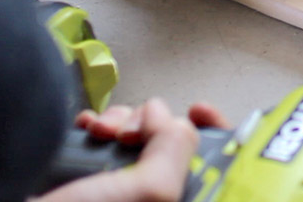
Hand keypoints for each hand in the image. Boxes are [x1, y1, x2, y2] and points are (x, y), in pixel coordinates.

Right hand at [35, 99, 229, 201]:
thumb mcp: (148, 191)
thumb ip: (176, 149)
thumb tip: (168, 116)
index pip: (213, 169)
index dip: (216, 134)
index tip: (200, 110)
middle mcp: (150, 200)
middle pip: (173, 148)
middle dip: (155, 124)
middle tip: (134, 130)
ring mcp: (120, 192)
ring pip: (138, 140)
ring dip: (123, 123)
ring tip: (103, 130)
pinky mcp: (91, 182)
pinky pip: (105, 144)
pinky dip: (97, 128)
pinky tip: (86, 128)